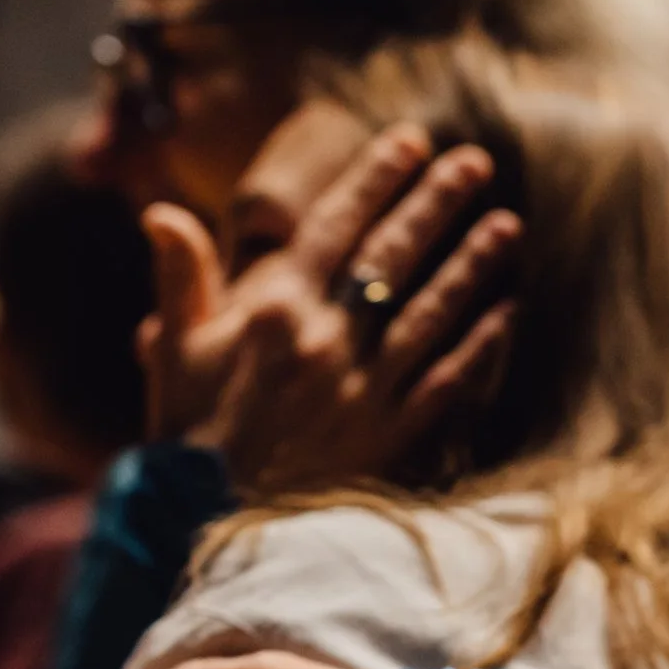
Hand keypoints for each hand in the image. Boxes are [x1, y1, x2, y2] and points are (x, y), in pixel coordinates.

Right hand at [141, 113, 522, 496]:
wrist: (209, 526)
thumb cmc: (188, 435)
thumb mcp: (173, 351)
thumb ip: (179, 278)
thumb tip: (161, 211)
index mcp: (275, 309)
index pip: (336, 226)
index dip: (375, 178)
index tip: (412, 141)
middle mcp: (328, 338)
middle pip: (394, 256)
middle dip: (438, 202)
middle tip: (477, 161)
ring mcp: (365, 386)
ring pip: (432, 310)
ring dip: (473, 263)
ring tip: (507, 223)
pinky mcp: (390, 433)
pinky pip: (447, 379)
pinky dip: (480, 344)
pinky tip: (507, 311)